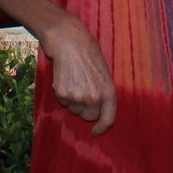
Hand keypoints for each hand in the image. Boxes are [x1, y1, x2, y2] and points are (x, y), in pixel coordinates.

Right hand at [41, 17, 118, 135]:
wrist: (69, 41)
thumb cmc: (89, 52)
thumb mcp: (104, 72)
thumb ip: (104, 91)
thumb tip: (100, 110)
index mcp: (109, 91)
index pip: (109, 119)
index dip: (102, 128)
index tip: (96, 131)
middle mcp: (94, 97)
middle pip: (88, 117)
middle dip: (86, 109)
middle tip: (84, 91)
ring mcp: (78, 97)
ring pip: (75, 110)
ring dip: (74, 100)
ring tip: (75, 80)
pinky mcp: (63, 94)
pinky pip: (63, 102)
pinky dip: (64, 94)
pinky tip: (66, 78)